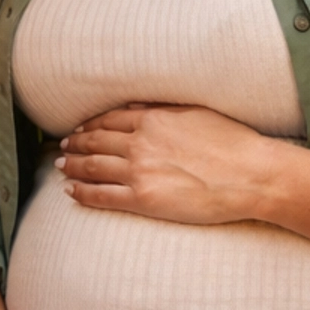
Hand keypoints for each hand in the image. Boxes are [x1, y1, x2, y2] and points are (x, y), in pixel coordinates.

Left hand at [59, 104, 275, 225]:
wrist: (248, 174)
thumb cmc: (230, 143)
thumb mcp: (194, 113)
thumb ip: (161, 110)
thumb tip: (134, 109)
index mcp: (152, 120)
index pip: (108, 121)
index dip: (88, 126)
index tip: (79, 129)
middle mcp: (139, 143)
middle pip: (94, 142)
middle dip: (74, 144)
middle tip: (62, 146)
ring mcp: (138, 172)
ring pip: (92, 167)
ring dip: (72, 166)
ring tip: (61, 166)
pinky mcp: (143, 199)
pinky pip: (102, 196)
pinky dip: (82, 193)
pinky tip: (71, 192)